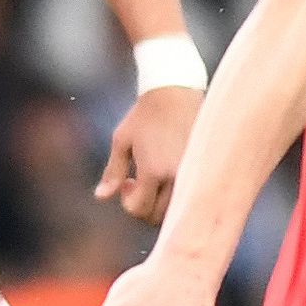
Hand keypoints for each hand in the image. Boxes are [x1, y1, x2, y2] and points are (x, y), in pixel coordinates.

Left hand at [96, 82, 198, 221]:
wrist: (175, 90)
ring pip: (178, 208)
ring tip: (155, 180)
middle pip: (160, 215)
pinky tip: (170, 173)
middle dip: (144, 207)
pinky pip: (191, 193)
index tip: (127, 183)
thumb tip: (101, 197)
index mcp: (154, 170)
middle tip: (138, 183)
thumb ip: (113, 171)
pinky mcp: (204, 166)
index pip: (140, 209)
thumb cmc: (144, 114)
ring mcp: (193, 171)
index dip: (128, 202)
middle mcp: (176, 175)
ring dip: (162, 202)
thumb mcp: (122, 140)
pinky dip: (179, 193)